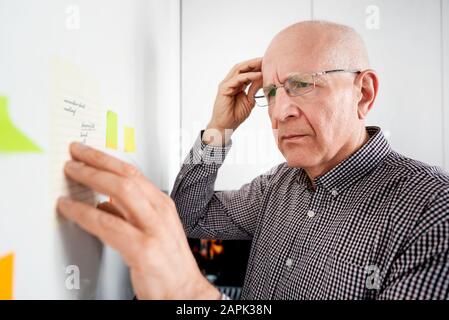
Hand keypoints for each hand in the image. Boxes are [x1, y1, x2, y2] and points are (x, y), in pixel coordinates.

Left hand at [57, 142, 219, 299]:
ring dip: (90, 178)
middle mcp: (160, 212)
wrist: (184, 291)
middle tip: (74, 155)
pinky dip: (85, 213)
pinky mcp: (144, 249)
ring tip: (71, 174)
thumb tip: (103, 202)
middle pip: (126, 176)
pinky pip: (108, 225)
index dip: (107, 159)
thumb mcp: (153, 229)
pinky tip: (71, 209)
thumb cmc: (169, 262)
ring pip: (120, 192)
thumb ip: (129, 214)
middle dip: (97, 161)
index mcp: (162, 205)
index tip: (87, 152)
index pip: (133, 173)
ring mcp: (153, 229)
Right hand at [204, 58, 262, 145]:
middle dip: (255, 62)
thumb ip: (254, 89)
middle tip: (267, 58)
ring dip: (252, 65)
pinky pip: (238, 79)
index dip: (257, 66)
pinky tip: (258, 75)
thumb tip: (263, 79)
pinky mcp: (224, 89)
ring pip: (239, 70)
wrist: (226, 127)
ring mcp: (226, 84)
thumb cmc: (235, 115)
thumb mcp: (249, 100)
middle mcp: (230, 82)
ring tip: (264, 63)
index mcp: (236, 84)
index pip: (246, 71)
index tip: (269, 63)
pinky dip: (248, 76)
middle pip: (243, 67)